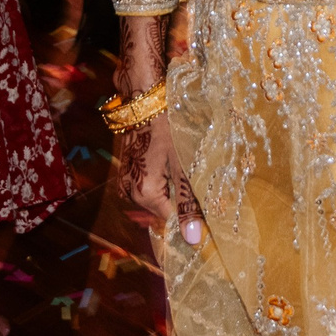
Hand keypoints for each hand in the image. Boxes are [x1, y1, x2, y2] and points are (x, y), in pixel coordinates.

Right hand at [112, 75, 202, 248]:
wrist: (144, 96)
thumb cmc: (167, 127)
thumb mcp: (182, 166)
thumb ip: (186, 203)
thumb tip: (193, 240)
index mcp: (144, 195)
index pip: (171, 221)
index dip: (191, 217)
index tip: (208, 211)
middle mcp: (130, 192)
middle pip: (164, 208)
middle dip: (182, 200)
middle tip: (201, 182)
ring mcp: (127, 179)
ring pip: (158, 194)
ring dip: (174, 186)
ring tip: (188, 167)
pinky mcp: (129, 167)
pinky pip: (150, 181)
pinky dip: (164, 176)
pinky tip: (175, 160)